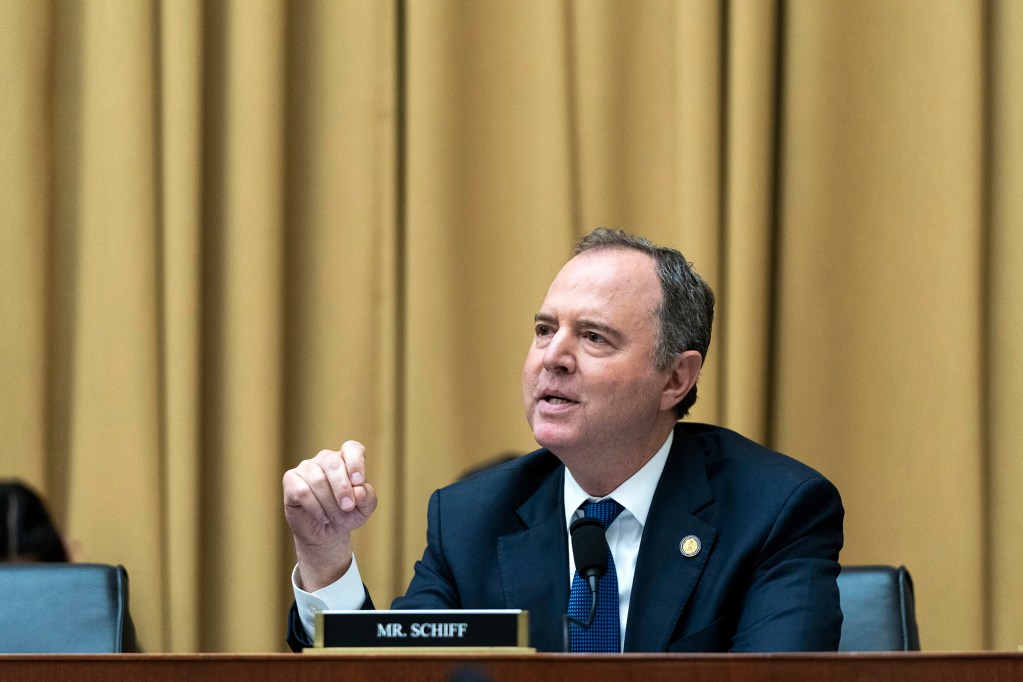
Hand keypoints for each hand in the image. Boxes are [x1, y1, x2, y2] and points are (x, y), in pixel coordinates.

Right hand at [283, 441, 377, 590]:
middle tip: (348, 507)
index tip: (359, 481)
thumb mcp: (364, 509)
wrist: (325, 533)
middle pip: (333, 462)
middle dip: (342, 488)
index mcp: (345, 459)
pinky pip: (302, 491)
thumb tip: (359, 490)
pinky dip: (315, 508)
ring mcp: (306, 467)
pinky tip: (322, 516)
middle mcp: (325, 458)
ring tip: (335, 517)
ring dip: (329, 503)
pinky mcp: (290, 480)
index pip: (351, 448)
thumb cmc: (346, 515)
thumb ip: (368, 497)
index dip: (356, 462)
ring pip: (317, 480)